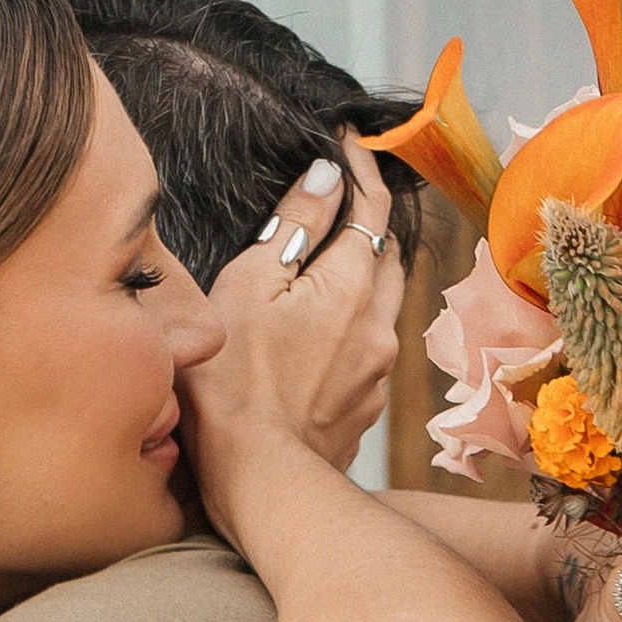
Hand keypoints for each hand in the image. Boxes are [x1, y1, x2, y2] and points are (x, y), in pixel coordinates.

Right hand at [183, 141, 407, 507]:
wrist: (257, 477)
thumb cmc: (233, 381)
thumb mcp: (249, 284)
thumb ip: (294, 225)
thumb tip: (326, 176)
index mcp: (353, 284)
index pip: (373, 207)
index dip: (363, 169)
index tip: (350, 144)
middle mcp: (381, 323)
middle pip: (388, 254)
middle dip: (369, 222)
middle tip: (339, 202)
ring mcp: (379, 369)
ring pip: (384, 303)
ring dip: (365, 276)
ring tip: (328, 267)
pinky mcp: (366, 405)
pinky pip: (371, 347)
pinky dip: (354, 325)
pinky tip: (319, 335)